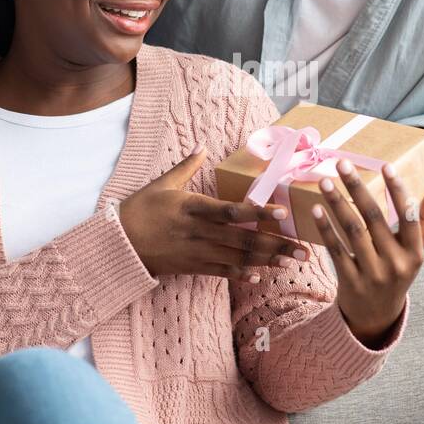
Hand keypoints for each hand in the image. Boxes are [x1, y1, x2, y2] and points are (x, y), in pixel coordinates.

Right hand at [119, 145, 311, 280]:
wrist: (118, 244)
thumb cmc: (140, 210)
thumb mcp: (162, 184)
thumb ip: (185, 166)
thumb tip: (202, 146)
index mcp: (194, 208)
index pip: (232, 211)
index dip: (259, 212)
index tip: (283, 212)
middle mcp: (199, 232)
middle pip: (244, 239)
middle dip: (276, 245)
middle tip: (304, 249)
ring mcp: (197, 252)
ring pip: (239, 258)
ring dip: (267, 261)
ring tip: (293, 262)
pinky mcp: (193, 266)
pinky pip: (222, 272)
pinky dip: (242, 275)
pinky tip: (262, 277)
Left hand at [311, 159, 423, 346]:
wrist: (377, 317)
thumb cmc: (397, 274)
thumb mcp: (414, 254)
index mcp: (415, 254)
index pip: (409, 217)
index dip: (398, 190)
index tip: (385, 166)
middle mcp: (396, 264)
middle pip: (374, 219)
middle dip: (357, 188)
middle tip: (342, 164)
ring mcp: (372, 274)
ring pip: (352, 231)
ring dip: (337, 203)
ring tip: (326, 182)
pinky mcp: (351, 282)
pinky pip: (336, 250)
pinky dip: (326, 229)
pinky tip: (317, 209)